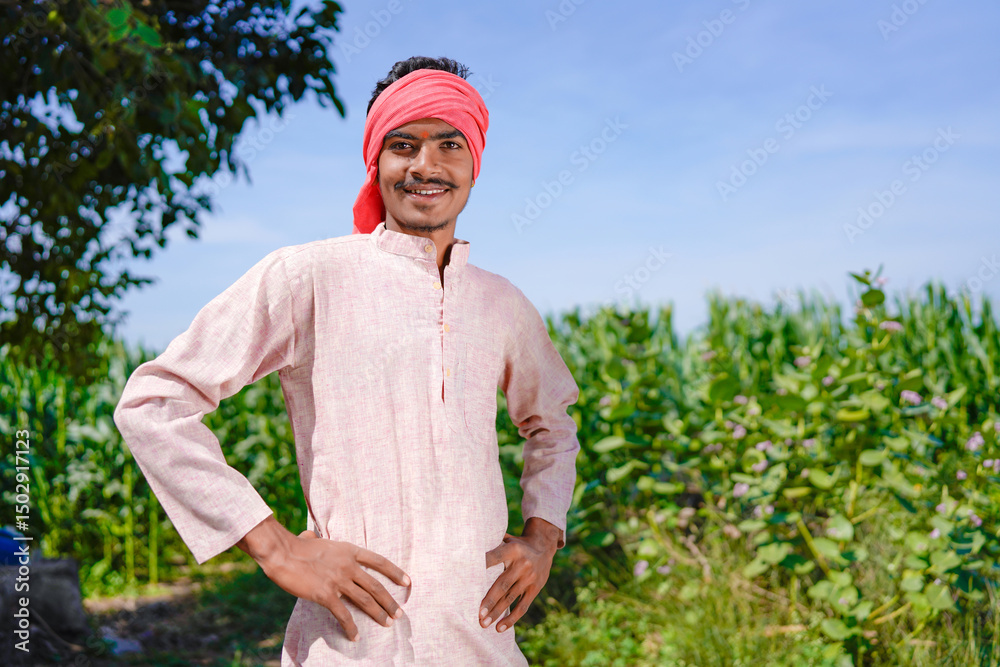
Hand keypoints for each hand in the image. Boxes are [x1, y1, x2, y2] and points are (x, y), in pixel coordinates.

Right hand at [255, 526, 410, 641]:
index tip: (407, 582)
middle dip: (389, 602)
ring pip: (365, 601)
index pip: (379, 562)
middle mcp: (348, 565)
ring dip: (378, 614)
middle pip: (376, 586)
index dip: (395, 572)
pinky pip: (343, 615)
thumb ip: (321, 541)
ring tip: (387, 623)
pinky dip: (351, 627)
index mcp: (349, 550)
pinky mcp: (326, 595)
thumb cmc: (296, 546)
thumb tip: (311, 536)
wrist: (282, 553)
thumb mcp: (316, 539)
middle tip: (398, 614)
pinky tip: (355, 636)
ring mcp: (338, 580)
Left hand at [479, 529, 556, 632]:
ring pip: (511, 598)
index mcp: (512, 549)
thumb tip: (466, 546)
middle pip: (503, 585)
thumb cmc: (516, 545)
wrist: (544, 547)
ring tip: (484, 624)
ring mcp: (530, 578)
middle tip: (478, 614)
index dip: (482, 565)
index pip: (494, 558)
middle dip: (490, 601)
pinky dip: (511, 619)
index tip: (469, 577)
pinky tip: (500, 628)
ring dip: (497, 613)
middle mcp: (522, 564)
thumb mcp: (507, 539)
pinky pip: (522, 606)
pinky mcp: (536, 588)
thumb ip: (491, 544)